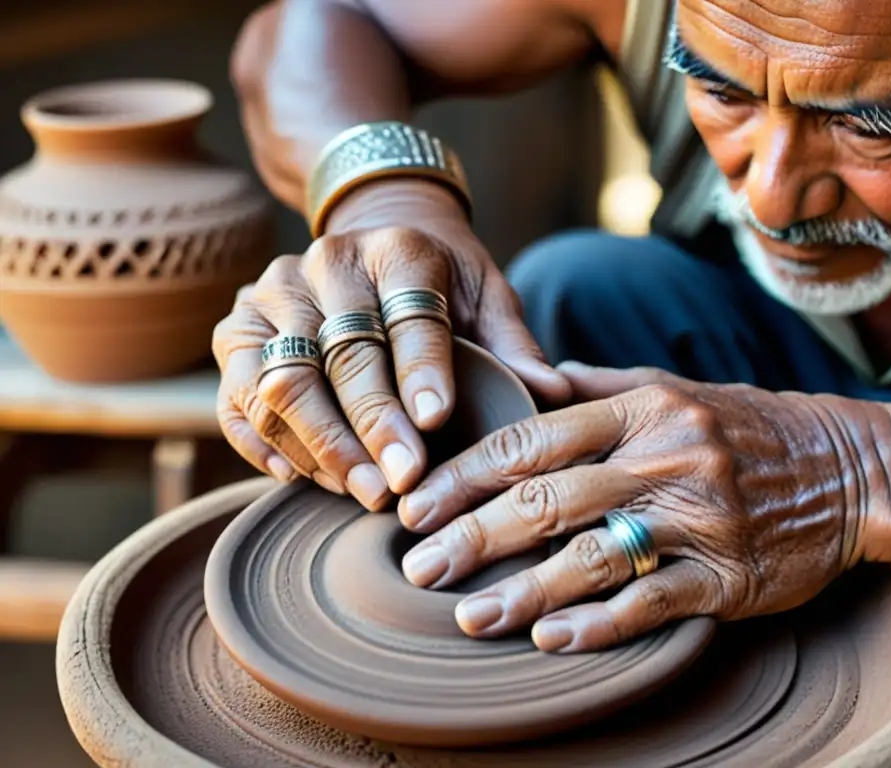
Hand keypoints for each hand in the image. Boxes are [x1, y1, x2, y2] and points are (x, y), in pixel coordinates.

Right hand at [212, 179, 569, 509]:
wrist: (371, 246)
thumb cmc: (438, 282)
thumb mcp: (485, 295)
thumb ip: (513, 343)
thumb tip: (552, 392)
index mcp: (397, 251)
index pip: (408, 314)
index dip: (420, 370)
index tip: (435, 422)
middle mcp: (326, 265)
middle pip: (342, 354)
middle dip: (371, 424)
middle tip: (402, 480)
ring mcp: (272, 296)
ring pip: (282, 379)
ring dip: (320, 444)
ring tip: (361, 491)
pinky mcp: (236, 331)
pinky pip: (237, 396)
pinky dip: (263, 443)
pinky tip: (303, 478)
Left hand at [396, 363, 890, 651]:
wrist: (849, 469)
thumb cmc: (744, 427)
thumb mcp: (673, 387)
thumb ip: (597, 384)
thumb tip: (531, 379)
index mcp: (641, 408)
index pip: (533, 438)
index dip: (467, 474)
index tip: (417, 503)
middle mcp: (664, 458)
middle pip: (550, 498)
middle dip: (474, 535)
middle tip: (418, 565)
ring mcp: (698, 519)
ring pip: (595, 555)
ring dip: (525, 590)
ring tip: (470, 614)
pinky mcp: (729, 575)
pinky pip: (653, 602)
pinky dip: (598, 623)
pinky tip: (551, 640)